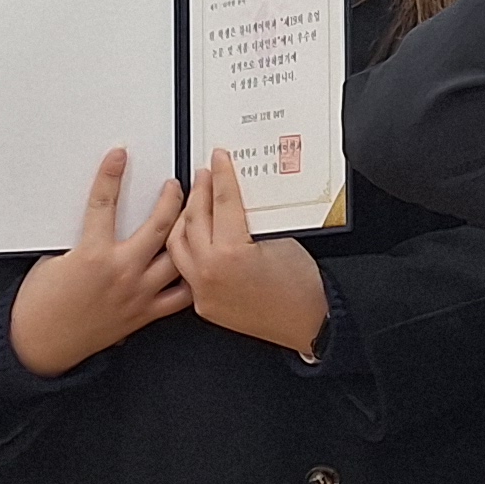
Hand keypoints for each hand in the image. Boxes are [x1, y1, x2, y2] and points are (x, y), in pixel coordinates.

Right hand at [8, 150, 190, 376]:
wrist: (42, 344)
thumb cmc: (41, 303)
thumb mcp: (53, 260)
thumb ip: (81, 239)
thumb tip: (99, 219)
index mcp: (92, 255)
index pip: (104, 204)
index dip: (111, 176)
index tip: (119, 156)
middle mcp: (121, 272)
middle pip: (159, 226)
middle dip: (172, 199)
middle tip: (176, 183)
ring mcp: (138, 293)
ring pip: (177, 256)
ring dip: (189, 232)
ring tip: (196, 215)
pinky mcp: (145, 313)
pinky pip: (181, 295)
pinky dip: (192, 278)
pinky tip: (200, 263)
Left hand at [164, 151, 330, 354]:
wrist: (307, 323)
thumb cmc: (302, 286)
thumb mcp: (282, 239)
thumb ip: (254, 219)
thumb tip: (239, 199)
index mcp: (231, 253)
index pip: (221, 202)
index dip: (221, 176)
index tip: (219, 160)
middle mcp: (209, 272)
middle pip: (194, 219)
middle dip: (199, 191)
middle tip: (204, 174)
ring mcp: (202, 291)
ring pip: (177, 244)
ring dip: (183, 219)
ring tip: (192, 202)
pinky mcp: (203, 304)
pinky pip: (184, 269)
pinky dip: (186, 248)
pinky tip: (192, 236)